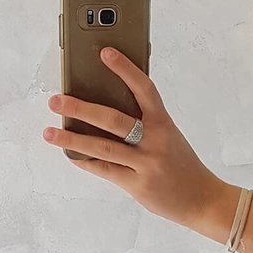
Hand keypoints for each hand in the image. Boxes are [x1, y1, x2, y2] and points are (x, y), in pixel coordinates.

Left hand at [44, 47, 233, 232]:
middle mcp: (155, 142)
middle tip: (57, 100)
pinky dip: (85, 161)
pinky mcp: (138, 185)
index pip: (144, 89)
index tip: (106, 53)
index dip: (126, 69)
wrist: (202, 199)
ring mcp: (146, 164)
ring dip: (72, 139)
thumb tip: (107, 106)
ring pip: (103, 148)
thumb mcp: (169, 137)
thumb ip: (145, 123)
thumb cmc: (182, 164)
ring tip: (49, 132)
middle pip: (114, 120)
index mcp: (164, 124)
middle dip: (81, 109)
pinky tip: (70, 154)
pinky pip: (105, 171)